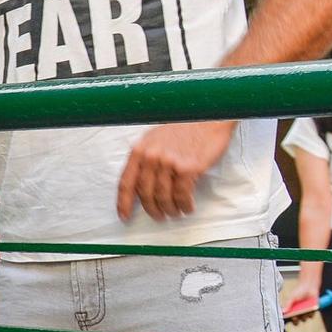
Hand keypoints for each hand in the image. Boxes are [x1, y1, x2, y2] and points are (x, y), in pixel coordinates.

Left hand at [116, 119, 232, 220]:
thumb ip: (146, 158)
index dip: (124, 203)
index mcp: (139, 150)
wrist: (207, 115)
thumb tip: (141, 183)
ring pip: (163, 196)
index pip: (126, 183)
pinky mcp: (188, 168)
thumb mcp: (155, 138)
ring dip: (169, 209)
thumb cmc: (183, 126)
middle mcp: (151, 157)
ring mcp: (169, 163)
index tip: (124, 216)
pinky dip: (184, 205)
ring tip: (175, 212)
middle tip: (158, 216)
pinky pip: (182, 195)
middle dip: (151, 209)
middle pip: (145, 193)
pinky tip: (187, 207)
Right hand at [285, 291, 319, 319]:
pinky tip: (309, 309)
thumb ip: (288, 304)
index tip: (288, 317)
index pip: (289, 316)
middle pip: (296, 320)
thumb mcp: (292, 298)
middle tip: (295, 317)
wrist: (309, 286)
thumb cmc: (299, 291)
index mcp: (291, 309)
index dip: (288, 318)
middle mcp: (298, 312)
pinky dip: (310, 314)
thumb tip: (283, 311)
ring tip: (303, 311)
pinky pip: (311, 316)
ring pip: (304, 319)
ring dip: (303, 317)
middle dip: (295, 320)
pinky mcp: (312, 311)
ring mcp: (305, 312)